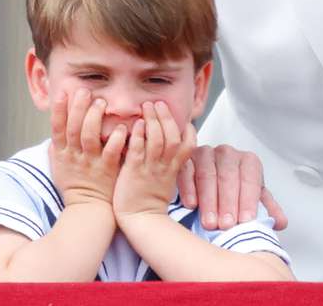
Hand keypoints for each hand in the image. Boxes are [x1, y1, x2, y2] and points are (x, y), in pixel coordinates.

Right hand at [48, 88, 126, 208]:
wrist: (88, 208)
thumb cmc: (75, 184)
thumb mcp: (60, 166)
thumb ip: (58, 148)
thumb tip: (55, 131)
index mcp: (61, 153)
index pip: (57, 128)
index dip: (59, 110)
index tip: (63, 92)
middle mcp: (74, 156)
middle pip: (73, 128)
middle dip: (78, 108)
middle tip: (85, 91)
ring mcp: (90, 163)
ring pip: (90, 137)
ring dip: (95, 118)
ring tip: (101, 102)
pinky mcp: (107, 170)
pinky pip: (111, 152)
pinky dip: (116, 139)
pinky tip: (121, 127)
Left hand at [113, 102, 195, 219]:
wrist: (139, 220)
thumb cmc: (149, 200)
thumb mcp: (166, 180)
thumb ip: (167, 161)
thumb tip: (164, 144)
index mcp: (175, 168)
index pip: (188, 143)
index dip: (187, 129)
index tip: (181, 118)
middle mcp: (166, 166)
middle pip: (172, 136)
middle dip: (167, 117)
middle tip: (159, 102)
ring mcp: (151, 168)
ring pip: (158, 140)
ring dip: (154, 121)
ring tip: (147, 106)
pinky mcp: (135, 172)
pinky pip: (139, 151)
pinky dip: (139, 136)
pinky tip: (137, 124)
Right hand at [178, 143, 286, 230]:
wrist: (204, 179)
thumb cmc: (232, 190)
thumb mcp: (250, 198)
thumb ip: (266, 209)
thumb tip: (281, 222)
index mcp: (248, 161)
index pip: (250, 178)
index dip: (249, 200)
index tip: (246, 220)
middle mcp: (228, 154)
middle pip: (229, 176)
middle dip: (228, 202)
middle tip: (226, 225)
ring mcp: (206, 154)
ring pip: (207, 174)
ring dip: (209, 200)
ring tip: (210, 222)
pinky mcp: (185, 160)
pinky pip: (186, 172)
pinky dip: (188, 189)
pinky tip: (191, 205)